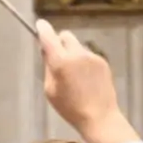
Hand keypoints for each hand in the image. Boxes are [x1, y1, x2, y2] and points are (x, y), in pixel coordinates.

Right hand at [36, 20, 136, 142]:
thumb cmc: (71, 109)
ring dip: (72, 53)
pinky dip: (84, 61)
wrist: (100, 117)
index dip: (42, 29)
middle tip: (57, 57)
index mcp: (61, 61)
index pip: (48, 36)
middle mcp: (77, 54)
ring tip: (74, 74)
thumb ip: (48, 68)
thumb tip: (47, 52)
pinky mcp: (103, 62)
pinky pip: (88, 55)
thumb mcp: (50, 90)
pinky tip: (86, 79)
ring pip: (77, 46)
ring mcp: (92, 57)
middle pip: (65, 36)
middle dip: (59, 42)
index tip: (40, 25)